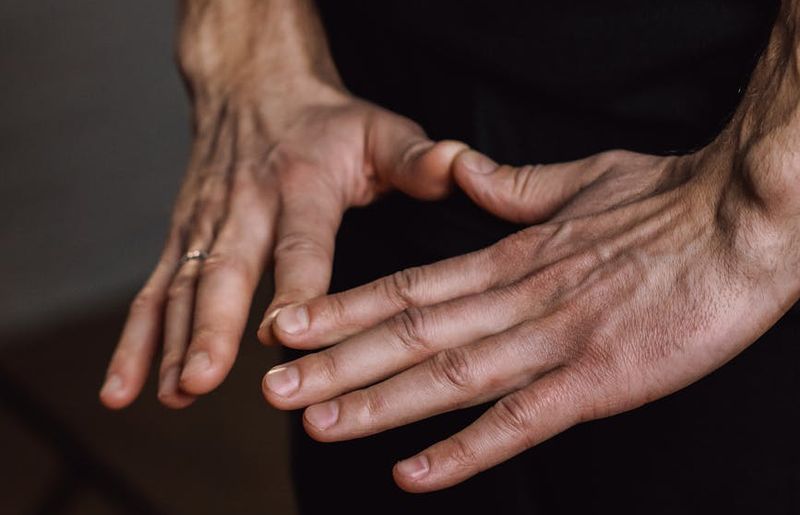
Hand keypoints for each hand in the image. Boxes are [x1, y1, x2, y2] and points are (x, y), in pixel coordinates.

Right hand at [99, 7, 466, 408]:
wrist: (252, 85)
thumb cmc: (325, 122)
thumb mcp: (378, 129)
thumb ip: (417, 158)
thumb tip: (461, 168)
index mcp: (301, 186)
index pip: (300, 244)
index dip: (291, 289)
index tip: (281, 334)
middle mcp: (244, 207)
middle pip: (224, 271)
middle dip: (210, 327)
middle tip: (203, 378)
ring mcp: (204, 225)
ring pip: (180, 288)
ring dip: (171, 344)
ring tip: (171, 395)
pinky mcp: (181, 239)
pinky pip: (152, 292)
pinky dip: (135, 342)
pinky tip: (125, 389)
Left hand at [261, 139, 799, 491]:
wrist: (739, 222)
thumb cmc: (665, 200)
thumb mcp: (576, 180)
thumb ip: (509, 187)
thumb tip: (461, 171)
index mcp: (510, 257)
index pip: (408, 285)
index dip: (344, 308)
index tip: (291, 325)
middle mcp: (516, 300)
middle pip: (410, 334)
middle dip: (336, 361)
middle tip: (273, 384)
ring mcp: (553, 343)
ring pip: (447, 377)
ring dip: (377, 402)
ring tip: (315, 420)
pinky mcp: (597, 381)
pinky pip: (519, 422)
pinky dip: (464, 450)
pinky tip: (413, 476)